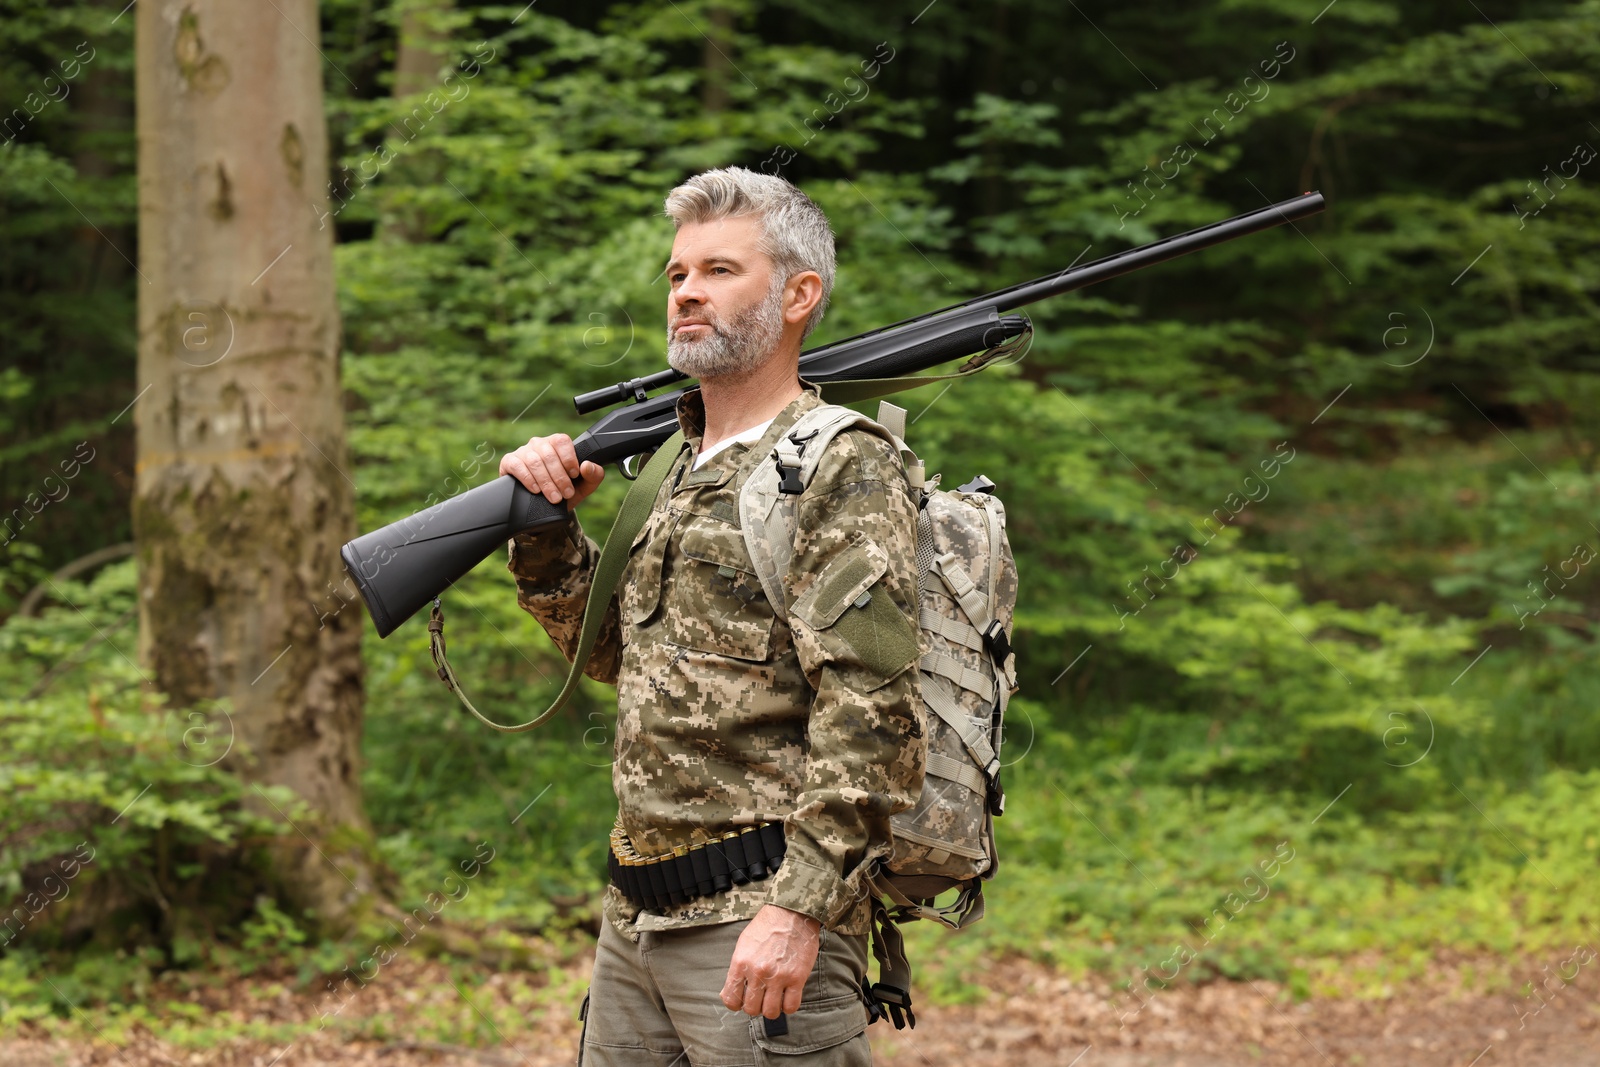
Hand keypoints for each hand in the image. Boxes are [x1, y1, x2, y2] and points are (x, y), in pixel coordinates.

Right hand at [499, 433, 604, 506]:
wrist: (544, 508)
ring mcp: (523, 452)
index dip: (568, 458)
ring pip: (534, 461)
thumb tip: (587, 465)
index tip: (574, 475)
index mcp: (556, 444)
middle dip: (559, 477)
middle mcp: (539, 444)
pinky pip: (517, 466)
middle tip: (565, 494)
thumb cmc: (564, 492)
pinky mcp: (509, 462)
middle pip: (548, 454)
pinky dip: (528, 478)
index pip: (561, 441)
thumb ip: (593, 475)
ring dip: (546, 481)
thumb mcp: (583, 486)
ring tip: (553, 497)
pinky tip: (535, 489)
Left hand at [720, 904, 821, 1018]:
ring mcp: (778, 976)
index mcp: (741, 963)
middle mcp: (758, 972)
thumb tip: (729, 993)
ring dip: (772, 1008)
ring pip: (771, 1012)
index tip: (743, 999)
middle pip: (751, 1009)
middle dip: (755, 1006)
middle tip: (761, 997)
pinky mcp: (797, 978)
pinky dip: (788, 1007)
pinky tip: (787, 997)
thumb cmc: (766, 927)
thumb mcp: (743, 944)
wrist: (791, 912)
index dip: (736, 1004)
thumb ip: (736, 970)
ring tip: (774, 998)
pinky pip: (791, 1006)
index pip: (731, 999)